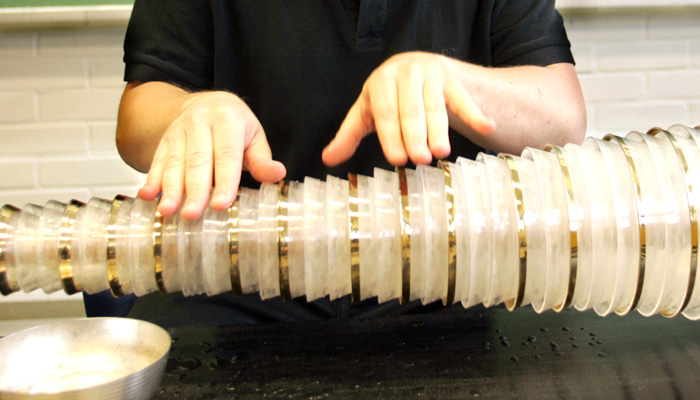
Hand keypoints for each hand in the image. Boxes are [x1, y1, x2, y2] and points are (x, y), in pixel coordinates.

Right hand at [137, 91, 285, 219]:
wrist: (205, 103)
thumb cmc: (234, 125)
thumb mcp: (253, 136)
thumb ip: (262, 159)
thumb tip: (277, 174)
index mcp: (227, 119)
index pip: (226, 155)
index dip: (224, 181)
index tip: (222, 204)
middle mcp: (200, 121)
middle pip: (197, 161)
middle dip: (194, 190)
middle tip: (192, 214)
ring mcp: (178, 130)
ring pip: (174, 162)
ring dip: (169, 189)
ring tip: (167, 211)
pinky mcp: (164, 140)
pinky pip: (157, 160)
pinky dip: (151, 179)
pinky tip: (147, 196)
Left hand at [322, 52, 495, 166]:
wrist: (417, 66)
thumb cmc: (386, 97)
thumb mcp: (365, 113)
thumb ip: (348, 136)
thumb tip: (327, 159)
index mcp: (381, 82)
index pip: (386, 112)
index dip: (391, 136)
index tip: (397, 159)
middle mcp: (406, 74)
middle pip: (411, 110)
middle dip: (415, 136)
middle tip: (420, 160)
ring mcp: (432, 75)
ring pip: (436, 106)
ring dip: (440, 130)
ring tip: (442, 153)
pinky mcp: (453, 80)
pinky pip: (463, 98)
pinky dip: (475, 113)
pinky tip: (486, 127)